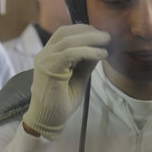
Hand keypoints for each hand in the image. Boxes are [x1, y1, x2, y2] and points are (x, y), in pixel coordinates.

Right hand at [22, 24, 109, 138]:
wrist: (48, 120)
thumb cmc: (62, 102)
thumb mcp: (79, 77)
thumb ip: (86, 62)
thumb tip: (100, 48)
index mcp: (49, 55)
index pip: (65, 33)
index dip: (84, 30)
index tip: (101, 35)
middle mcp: (45, 54)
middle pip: (66, 32)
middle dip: (88, 31)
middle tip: (106, 36)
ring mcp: (45, 60)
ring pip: (68, 40)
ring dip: (91, 39)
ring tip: (107, 41)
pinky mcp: (49, 69)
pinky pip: (70, 53)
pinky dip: (88, 51)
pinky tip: (101, 54)